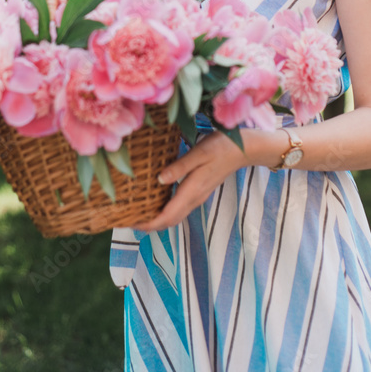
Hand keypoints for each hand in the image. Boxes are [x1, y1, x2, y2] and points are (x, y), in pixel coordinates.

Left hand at [135, 129, 249, 231]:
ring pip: (174, 216)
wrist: (243, 150)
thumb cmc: (221, 147)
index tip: (129, 223)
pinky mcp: (198, 191)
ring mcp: (197, 196)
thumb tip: (159, 180)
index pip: (167, 217)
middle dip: (148, 224)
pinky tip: (155, 199)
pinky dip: (164, 210)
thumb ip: (179, 167)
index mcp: (192, 191)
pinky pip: (178, 208)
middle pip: (169, 221)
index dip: (148, 224)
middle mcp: (194, 199)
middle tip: (126, 219)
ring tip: (136, 211)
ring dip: (156, 218)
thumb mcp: (199, 153)